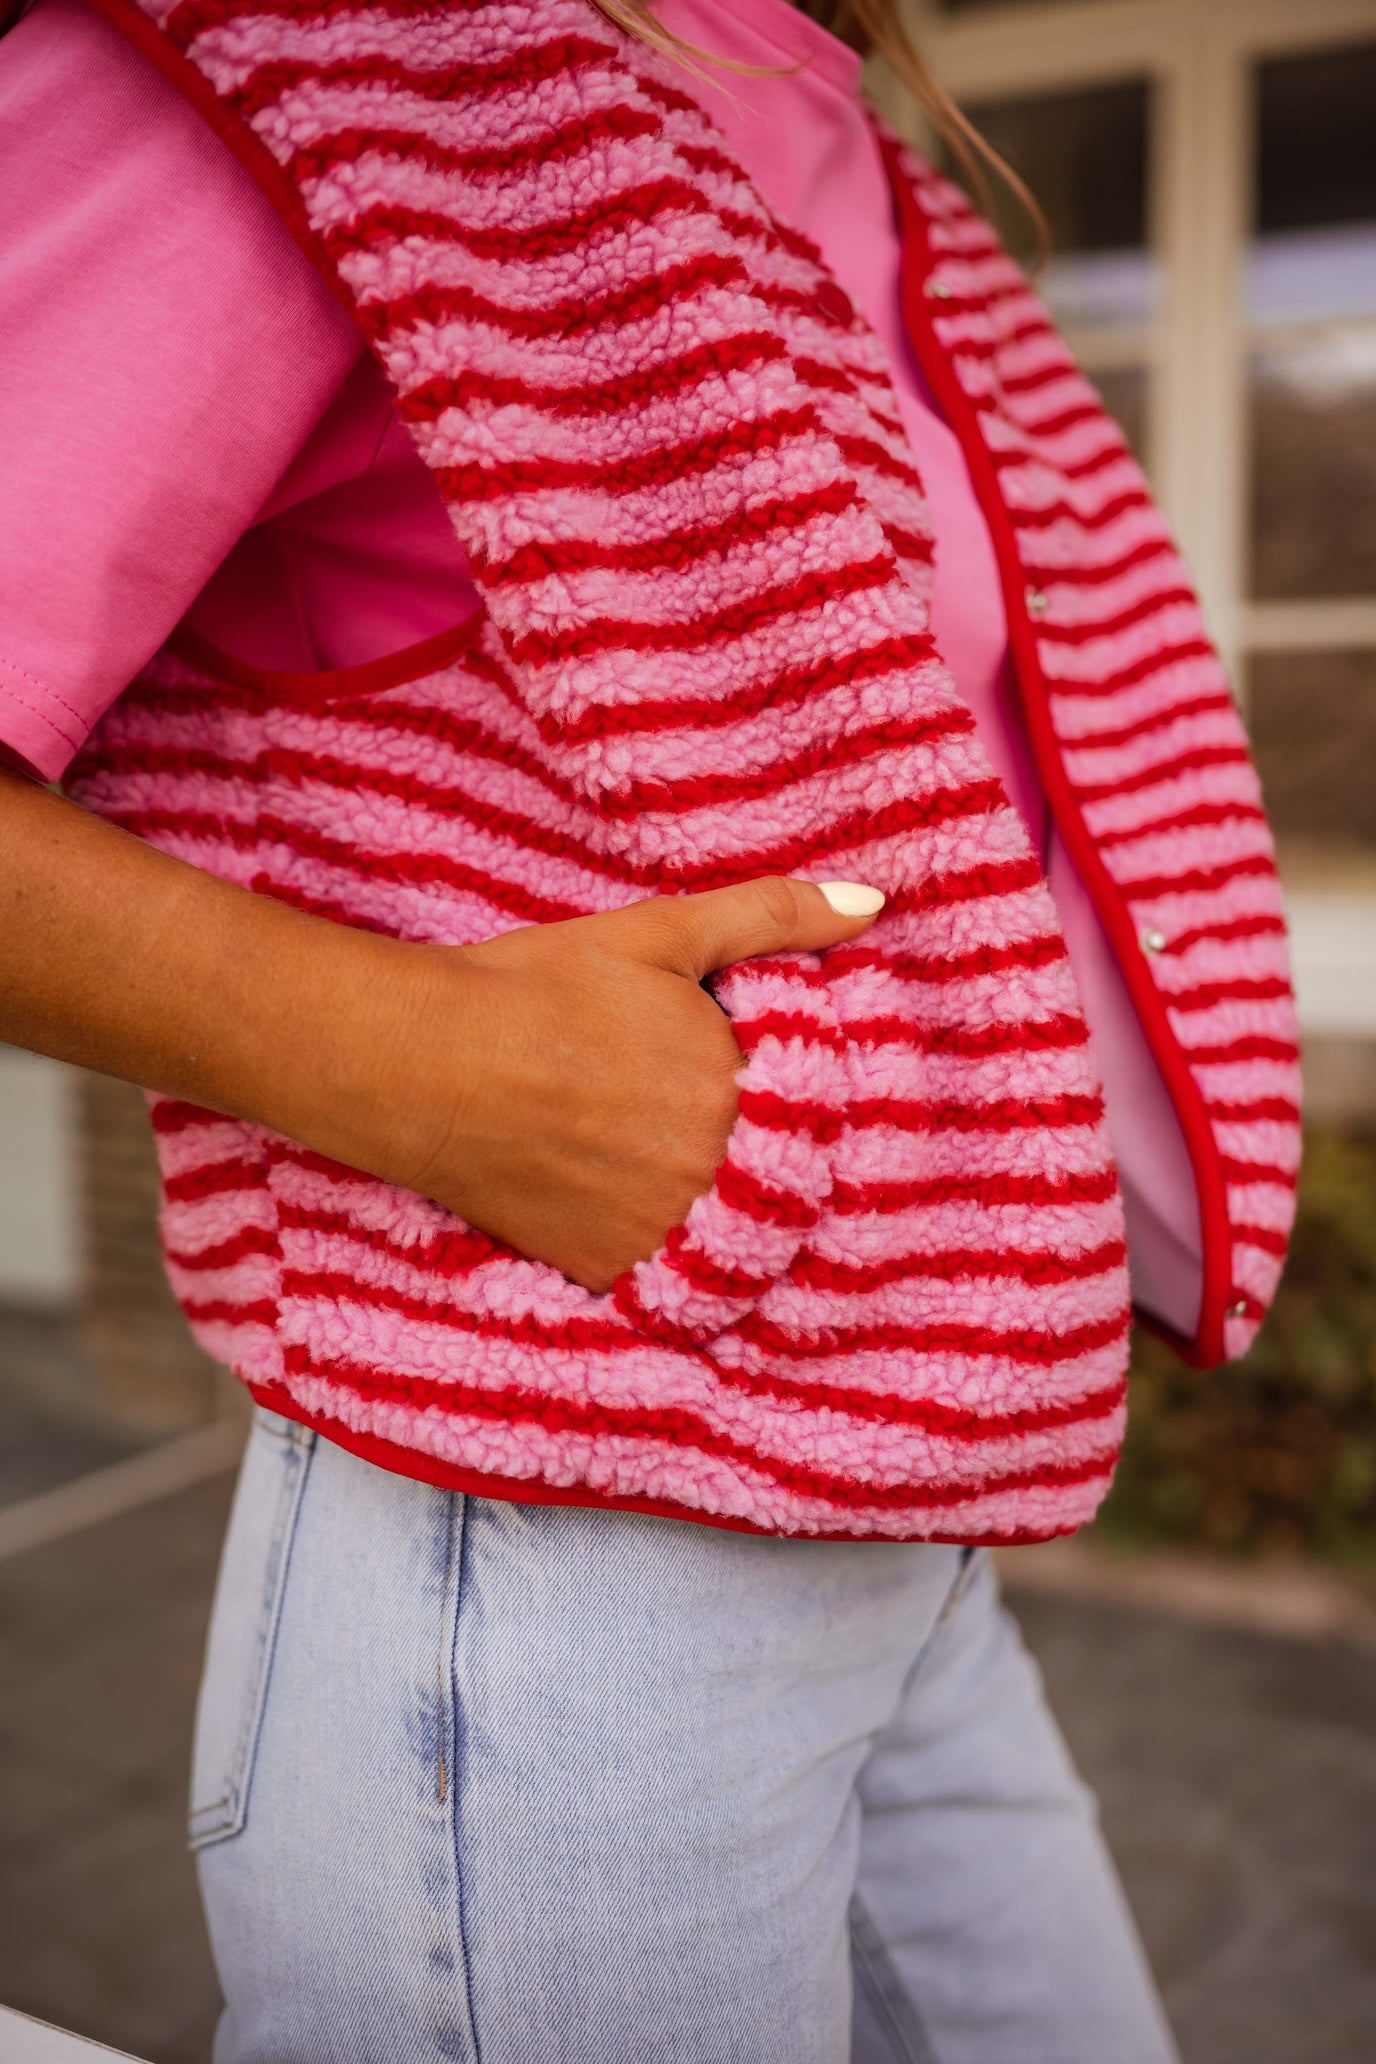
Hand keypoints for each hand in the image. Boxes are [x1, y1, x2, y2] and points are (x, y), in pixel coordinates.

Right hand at [389, 877, 884, 1290]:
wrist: (422, 1062)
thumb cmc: (536, 989)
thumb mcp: (661, 933)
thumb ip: (772, 917)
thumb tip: (872, 904)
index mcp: (739, 1089)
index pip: (800, 1107)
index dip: (764, 1086)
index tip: (711, 1071)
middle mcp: (714, 1172)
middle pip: (761, 1168)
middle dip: (732, 1141)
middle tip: (652, 1105)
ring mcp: (663, 1231)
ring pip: (721, 1225)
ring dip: (700, 1196)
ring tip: (632, 1147)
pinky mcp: (611, 1273)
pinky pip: (667, 1274)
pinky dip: (655, 1241)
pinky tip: (613, 1193)